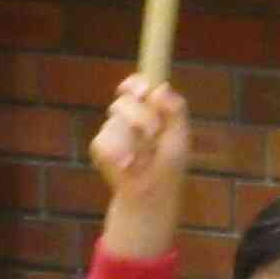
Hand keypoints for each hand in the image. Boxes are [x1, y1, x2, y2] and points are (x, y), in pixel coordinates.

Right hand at [89, 76, 191, 260]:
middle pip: (125, 101)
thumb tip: (161, 87)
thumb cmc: (168, 167)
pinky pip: (104, 140)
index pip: (137, 85)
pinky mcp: (100, 148)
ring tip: (141, 159)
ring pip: (115, 121)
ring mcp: (113, 130)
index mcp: (149, 109)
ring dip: (132, 141)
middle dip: (142, 117)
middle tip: (153, 135)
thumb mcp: (180, 137)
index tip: (140, 91)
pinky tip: (127, 166)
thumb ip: (176, 110)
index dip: (135, 83)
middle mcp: (128, 115)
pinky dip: (119, 154)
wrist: (151, 195)